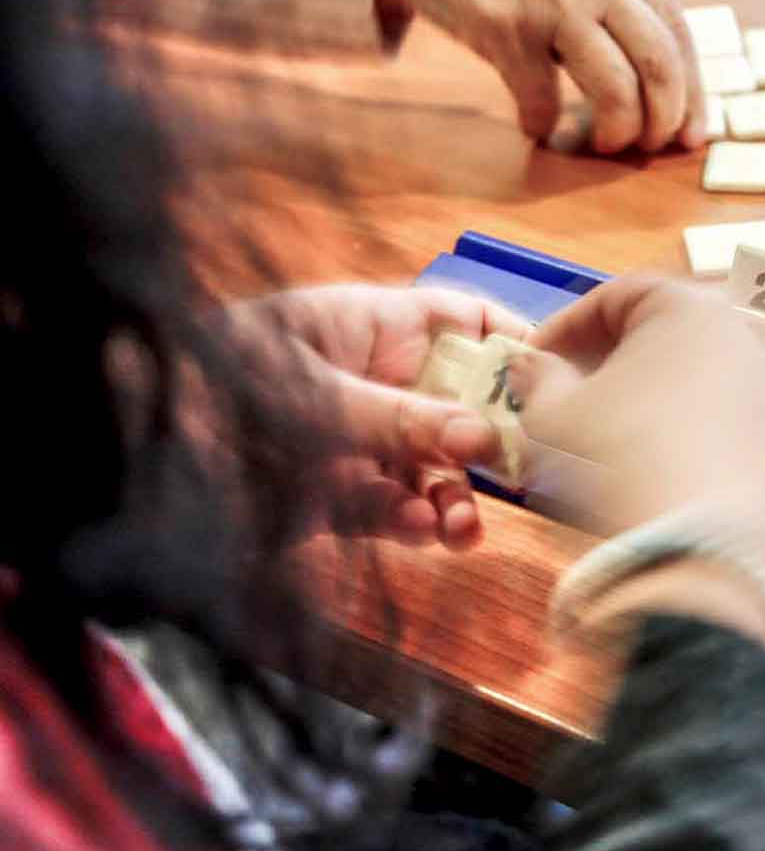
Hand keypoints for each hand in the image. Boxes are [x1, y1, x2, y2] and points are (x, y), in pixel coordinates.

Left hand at [231, 285, 530, 548]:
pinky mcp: (333, 498)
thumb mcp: (311, 393)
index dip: (512, 346)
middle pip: (461, 407)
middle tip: (524, 475)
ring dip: (456, 500)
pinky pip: (394, 510)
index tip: (555, 384)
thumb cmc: (208, 387)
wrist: (123, 457)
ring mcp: (356, 442)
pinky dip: (411, 523)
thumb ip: (399, 418)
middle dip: (493, 443)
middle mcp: (374, 384)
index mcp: (371, 329)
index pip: (463, 322)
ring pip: (432, 470)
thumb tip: (483, 438)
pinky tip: (416, 527)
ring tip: (462, 528)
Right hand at [375, 0, 705, 152]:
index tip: (691, 134)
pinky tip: (536, 125)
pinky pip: (543, 101)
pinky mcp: (506, 28)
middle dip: (662, 120)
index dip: (692, 93)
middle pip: (659, 65)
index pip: (678, 32)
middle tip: (648, 146)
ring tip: (600, 141)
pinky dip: (544, 126)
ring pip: (616, 89)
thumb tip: (654, 74)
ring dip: (615, 131)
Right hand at [511, 277, 764, 553]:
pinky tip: (657, 474)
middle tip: (570, 394)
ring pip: (699, 383)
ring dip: (651, 400)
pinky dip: (690, 439)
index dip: (567, 326)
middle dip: (612, 360)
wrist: (698, 558)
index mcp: (690, 310)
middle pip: (666, 335)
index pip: (619, 295)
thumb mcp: (553, 416)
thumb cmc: (618, 466)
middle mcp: (744, 341)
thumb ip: (538, 377)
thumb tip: (534, 366)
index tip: (535, 360)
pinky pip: (727, 429)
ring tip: (609, 440)